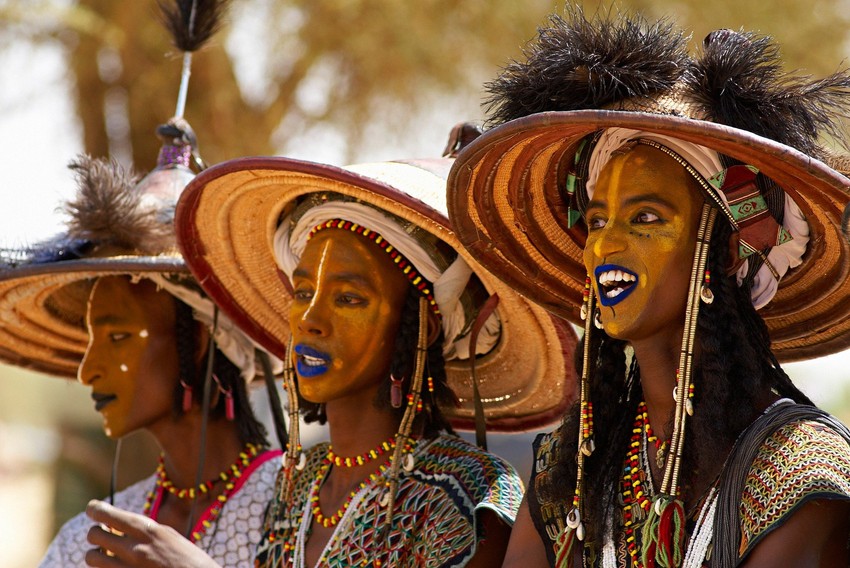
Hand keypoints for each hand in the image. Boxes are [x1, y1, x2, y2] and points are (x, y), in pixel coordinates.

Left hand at [85, 500, 220, 567]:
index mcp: (148, 530)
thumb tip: (120, 526)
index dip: (95, 509)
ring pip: (91, 557)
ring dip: (96, 554)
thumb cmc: (188, 560)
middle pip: (94, 534)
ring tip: (106, 554)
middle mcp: (135, 549)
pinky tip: (117, 565)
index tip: (93, 509)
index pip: (108, 514)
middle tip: (103, 533)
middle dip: (96, 533)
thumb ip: (145, 531)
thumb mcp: (169, 537)